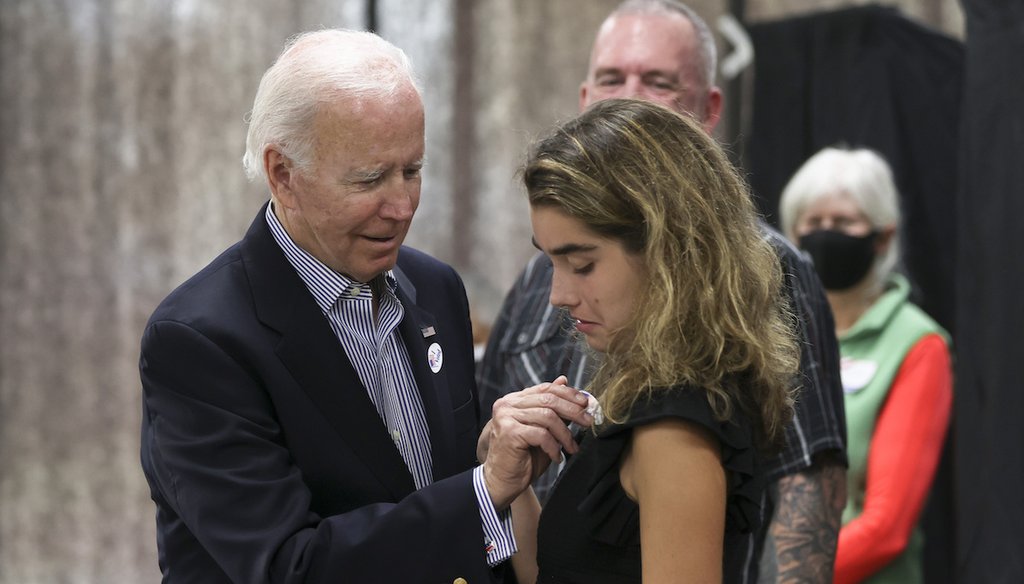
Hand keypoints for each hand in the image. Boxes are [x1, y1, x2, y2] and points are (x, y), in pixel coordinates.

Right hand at [480, 376, 592, 509]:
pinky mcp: (509, 432)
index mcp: (514, 400)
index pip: (545, 389)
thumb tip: (565, 382)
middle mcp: (507, 405)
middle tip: (588, 421)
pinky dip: (554, 447)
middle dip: (573, 411)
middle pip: (548, 400)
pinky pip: (541, 434)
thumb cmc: (523, 458)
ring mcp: (506, 417)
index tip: (585, 403)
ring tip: (572, 447)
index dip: (568, 394)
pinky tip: (557, 457)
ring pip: (547, 416)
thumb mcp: (543, 429)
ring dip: (565, 434)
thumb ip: (551, 408)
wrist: (503, 482)